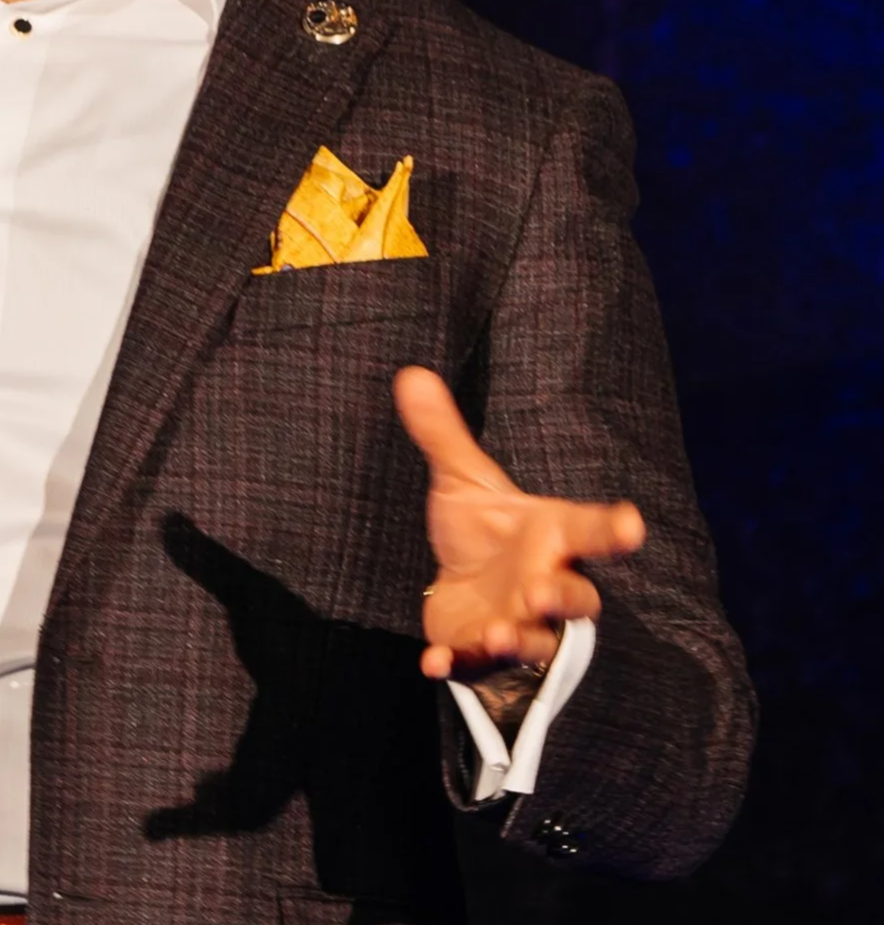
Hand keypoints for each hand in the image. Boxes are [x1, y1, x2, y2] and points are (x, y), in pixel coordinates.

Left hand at [393, 365, 645, 680]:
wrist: (469, 588)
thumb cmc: (487, 533)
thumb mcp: (464, 481)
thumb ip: (443, 435)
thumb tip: (411, 374)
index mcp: (551, 538)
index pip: (590, 530)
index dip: (612, 528)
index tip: (632, 524)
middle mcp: (544, 585)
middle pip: (575, 601)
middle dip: (561, 597)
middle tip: (540, 589)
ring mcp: (518, 625)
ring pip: (535, 642)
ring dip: (518, 639)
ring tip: (500, 633)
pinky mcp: (481, 653)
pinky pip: (476, 668)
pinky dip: (458, 666)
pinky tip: (434, 662)